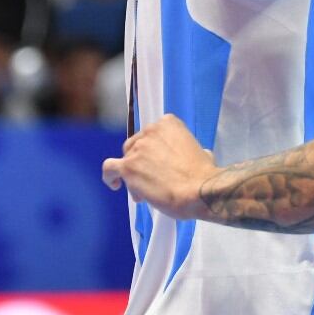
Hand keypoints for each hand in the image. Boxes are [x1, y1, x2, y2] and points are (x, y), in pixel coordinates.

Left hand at [102, 114, 216, 219]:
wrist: (198, 190)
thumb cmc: (203, 175)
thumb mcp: (203, 153)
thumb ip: (191, 150)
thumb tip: (198, 156)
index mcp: (169, 124)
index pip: (153, 134)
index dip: (155, 150)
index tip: (161, 162)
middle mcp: (150, 131)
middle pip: (136, 145)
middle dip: (142, 161)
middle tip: (153, 177)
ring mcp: (137, 149)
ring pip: (126, 159)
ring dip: (133, 173)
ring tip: (145, 190)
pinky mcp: (127, 167)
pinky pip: (109, 167)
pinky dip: (110, 176)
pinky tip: (115, 184)